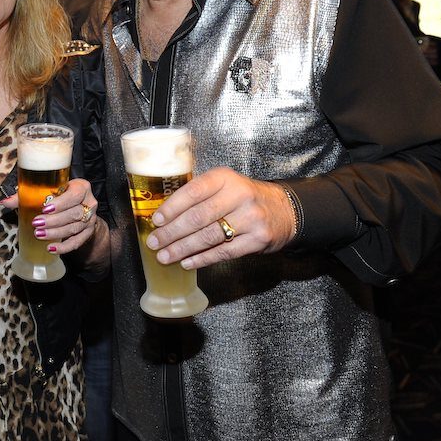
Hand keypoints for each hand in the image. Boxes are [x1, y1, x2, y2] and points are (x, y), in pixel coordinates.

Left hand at [0, 178, 101, 255]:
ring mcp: (90, 219)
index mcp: (81, 187)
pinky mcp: (88, 233)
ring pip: (74, 227)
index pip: (75, 194)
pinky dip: (64, 247)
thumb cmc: (60, 196)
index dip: (61, 203)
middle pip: (73, 213)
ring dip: (56, 233)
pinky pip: (77, 242)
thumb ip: (27, 195)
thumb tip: (5, 202)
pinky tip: (51, 249)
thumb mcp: (48, 191)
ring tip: (40, 235)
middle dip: (54, 221)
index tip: (45, 209)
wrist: (79, 207)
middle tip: (37, 224)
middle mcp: (89, 202)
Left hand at [148, 167, 293, 269]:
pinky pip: (224, 251)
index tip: (156, 220)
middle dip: (172, 233)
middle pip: (198, 217)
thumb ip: (200, 195)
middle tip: (154, 243)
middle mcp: (239, 195)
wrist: (286, 210)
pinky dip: (203, 258)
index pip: (193, 191)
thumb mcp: (225, 185)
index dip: (172, 207)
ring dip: (183, 249)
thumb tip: (164, 215)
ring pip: (209, 236)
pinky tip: (187, 262)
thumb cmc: (244, 198)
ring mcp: (251, 218)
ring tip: (165, 256)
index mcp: (225, 178)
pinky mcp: (258, 239)